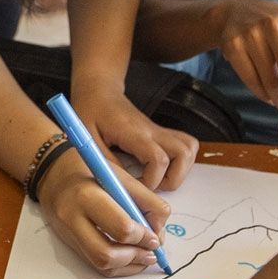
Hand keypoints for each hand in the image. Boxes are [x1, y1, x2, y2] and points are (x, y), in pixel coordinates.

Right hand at [35, 149, 167, 275]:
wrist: (53, 173)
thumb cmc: (90, 170)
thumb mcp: (119, 176)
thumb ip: (145, 200)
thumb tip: (159, 230)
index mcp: (87, 196)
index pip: (120, 227)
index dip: (143, 237)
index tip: (155, 237)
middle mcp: (73, 218)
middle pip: (106, 254)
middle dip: (136, 257)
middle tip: (152, 251)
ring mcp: (69, 234)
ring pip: (101, 265)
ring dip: (129, 266)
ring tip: (145, 257)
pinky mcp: (70, 244)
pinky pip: (96, 266)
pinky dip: (119, 267)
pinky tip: (132, 258)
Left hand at [70, 80, 195, 190]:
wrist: (100, 91)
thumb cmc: (91, 112)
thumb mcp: (87, 139)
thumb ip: (104, 162)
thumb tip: (120, 185)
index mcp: (133, 132)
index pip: (157, 158)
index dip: (152, 180)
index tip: (137, 187)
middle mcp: (152, 130)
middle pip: (184, 153)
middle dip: (173, 179)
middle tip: (152, 185)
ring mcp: (159, 130)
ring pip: (190, 148)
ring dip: (181, 170)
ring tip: (159, 179)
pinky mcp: (160, 132)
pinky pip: (184, 145)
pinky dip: (181, 161)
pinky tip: (162, 169)